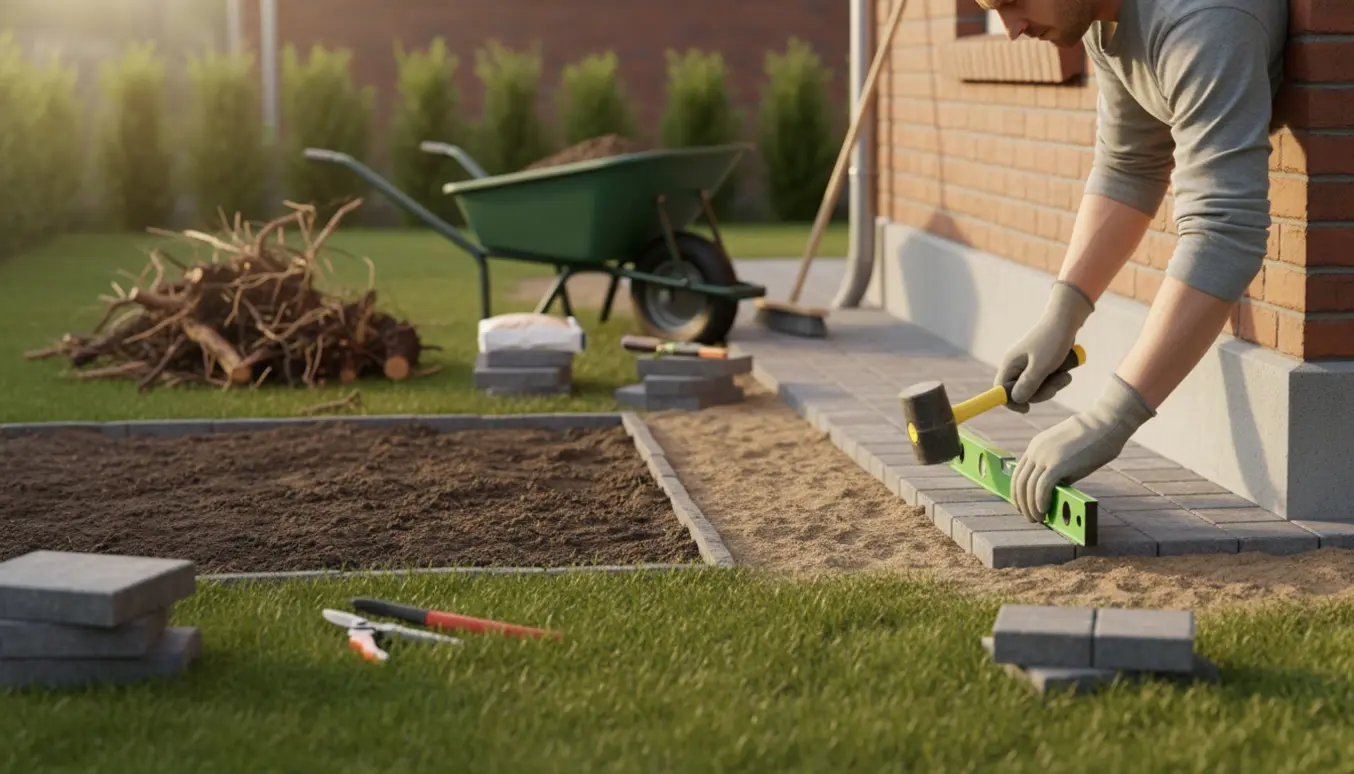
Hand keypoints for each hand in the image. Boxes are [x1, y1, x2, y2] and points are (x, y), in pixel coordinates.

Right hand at [995, 280, 1094, 412]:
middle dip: (1040, 392)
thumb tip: (1016, 399)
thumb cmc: (1053, 340)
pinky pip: (1044, 380)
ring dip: (1052, 386)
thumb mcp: (1042, 366)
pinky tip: (1065, 372)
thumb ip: (1028, 384)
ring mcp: (1028, 364)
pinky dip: (1055, 379)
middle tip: (1057, 384)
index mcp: (1010, 363)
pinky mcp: (1040, 363)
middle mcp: (1016, 365)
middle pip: (1021, 391)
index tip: (1027, 409)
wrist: (1067, 319)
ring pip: (1036, 387)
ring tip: (1066, 375)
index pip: (1000, 389)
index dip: (1010, 402)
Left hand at [1011, 375, 1155, 521]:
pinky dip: (1040, 502)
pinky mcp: (1057, 464)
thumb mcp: (1066, 454)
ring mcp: (1045, 457)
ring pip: (1028, 487)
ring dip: (1030, 506)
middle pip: (1020, 482)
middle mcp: (1035, 451)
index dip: (1018, 492)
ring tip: (1037, 519)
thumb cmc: (1092, 440)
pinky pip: (1042, 488)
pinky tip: (1044, 510)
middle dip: (1021, 503)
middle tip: (1029, 517)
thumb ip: (1057, 470)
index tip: (1023, 505)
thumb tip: (1053, 493)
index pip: (1018, 473)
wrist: (1106, 424)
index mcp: (1035, 447)